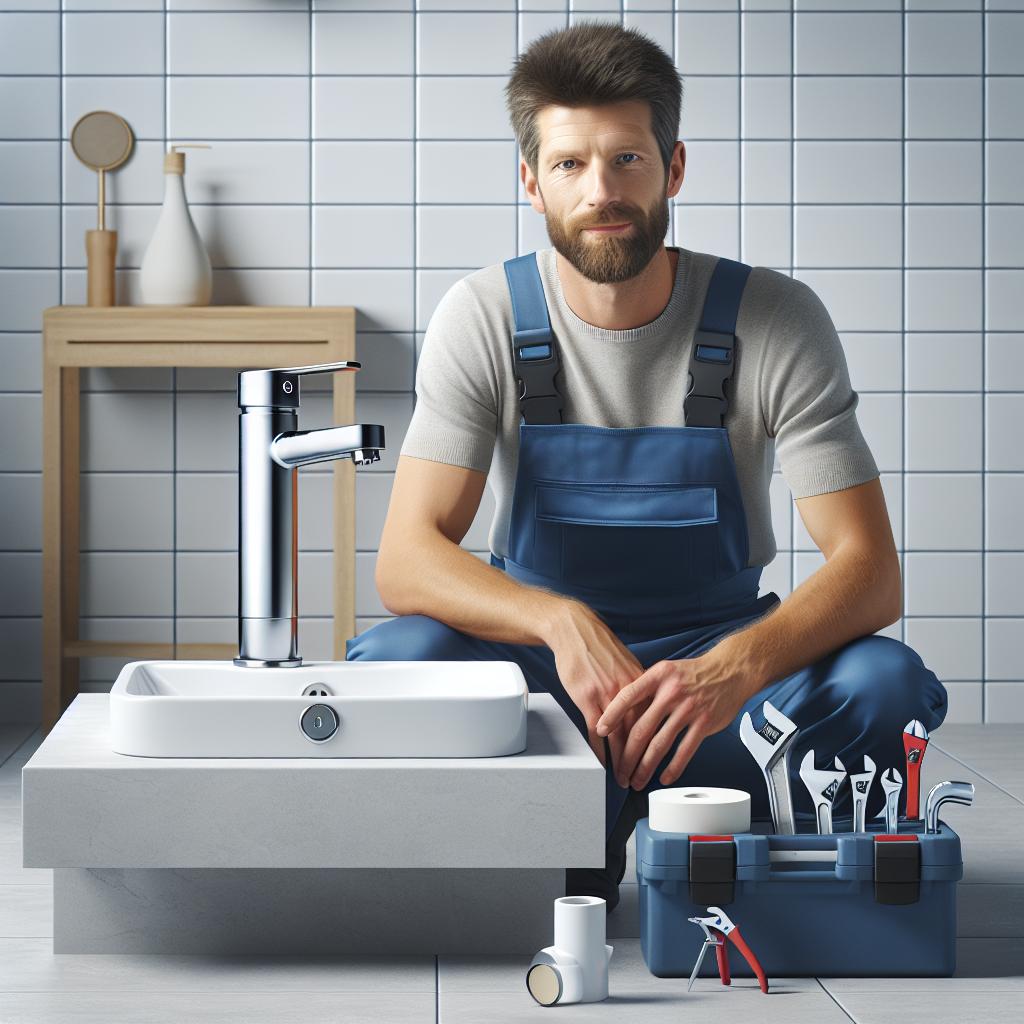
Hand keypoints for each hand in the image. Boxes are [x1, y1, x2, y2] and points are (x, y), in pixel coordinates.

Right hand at [544, 599, 649, 777]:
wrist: (575, 630)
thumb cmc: (599, 646)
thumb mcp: (626, 663)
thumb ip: (639, 686)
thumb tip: (651, 702)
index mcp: (641, 681)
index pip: (654, 719)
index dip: (658, 742)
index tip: (660, 759)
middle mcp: (627, 690)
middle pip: (638, 732)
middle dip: (641, 759)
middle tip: (641, 777)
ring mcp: (606, 695)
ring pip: (618, 736)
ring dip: (621, 760)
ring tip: (623, 777)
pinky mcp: (586, 698)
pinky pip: (595, 731)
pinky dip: (600, 750)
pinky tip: (602, 762)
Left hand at [595, 648, 759, 789]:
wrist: (730, 670)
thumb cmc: (694, 673)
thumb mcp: (666, 670)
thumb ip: (646, 687)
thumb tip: (620, 709)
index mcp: (658, 676)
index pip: (628, 696)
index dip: (612, 715)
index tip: (600, 731)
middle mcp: (672, 692)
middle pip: (641, 728)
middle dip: (626, 755)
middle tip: (619, 770)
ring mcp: (689, 709)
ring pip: (660, 744)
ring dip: (646, 767)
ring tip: (637, 779)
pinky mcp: (704, 723)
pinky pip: (685, 751)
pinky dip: (673, 768)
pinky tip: (664, 777)